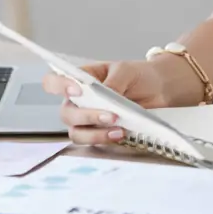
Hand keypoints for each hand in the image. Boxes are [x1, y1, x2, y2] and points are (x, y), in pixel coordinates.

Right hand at [40, 60, 168, 145]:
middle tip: (110, 115)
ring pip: (76, 132)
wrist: (159, 88)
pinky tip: (120, 134)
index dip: (58, 87)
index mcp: (80, 80)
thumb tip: (105, 96)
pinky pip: (92, 142)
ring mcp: (87, 120)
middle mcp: (78, 101)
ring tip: (118, 129)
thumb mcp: (126, 71)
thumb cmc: (138, 75)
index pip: (53, 82)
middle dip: (86, 116)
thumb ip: (113, 82)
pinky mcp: (100, 133)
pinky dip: (104, 139)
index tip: (77, 90)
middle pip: (66, 113)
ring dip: (94, 133)